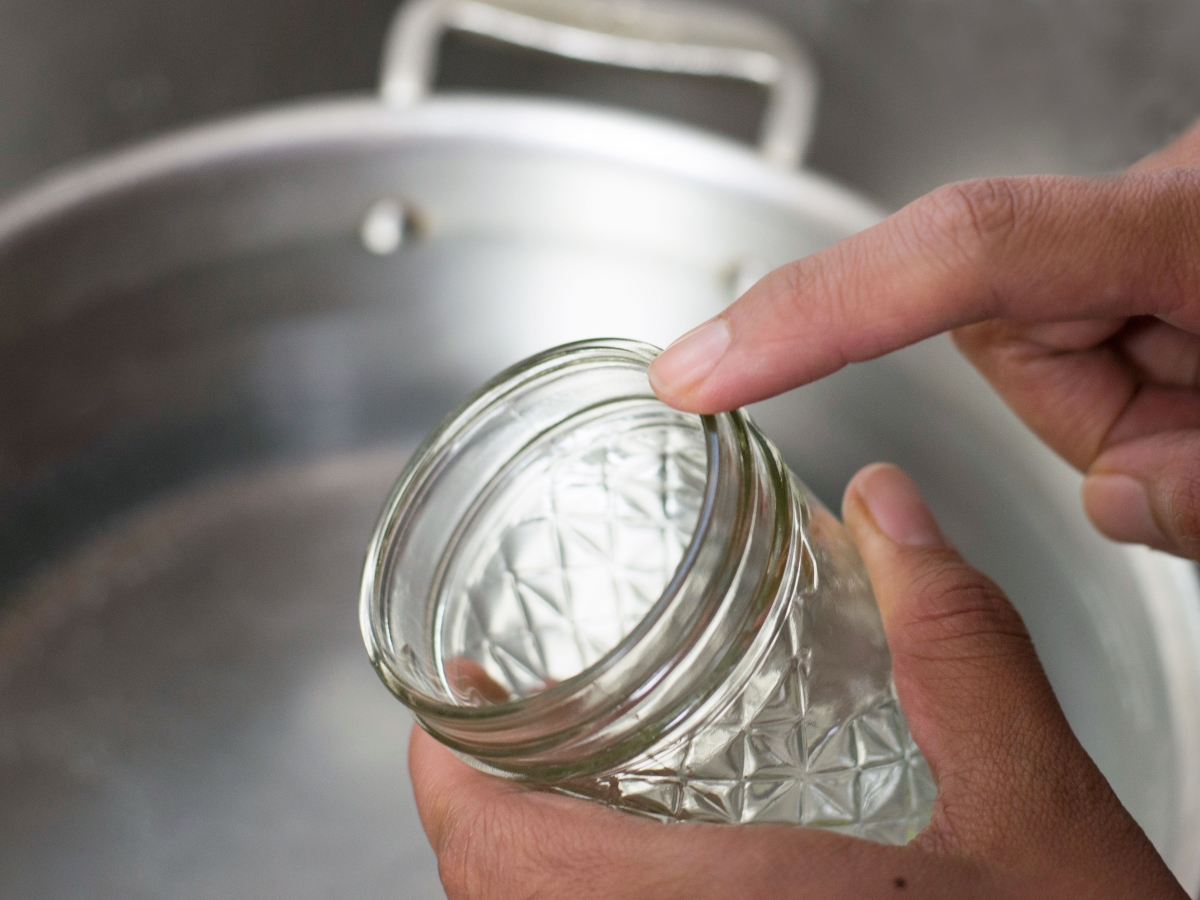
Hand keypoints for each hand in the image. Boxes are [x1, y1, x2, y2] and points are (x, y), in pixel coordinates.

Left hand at [410, 465, 1186, 898]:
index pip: (498, 853)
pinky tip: (640, 860)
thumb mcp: (1034, 808)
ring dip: (521, 859)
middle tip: (506, 721)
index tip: (457, 689)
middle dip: (483, 805)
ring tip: (557, 780)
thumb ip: (955, 645)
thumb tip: (891, 510)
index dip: (449, 768)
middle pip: (490, 896)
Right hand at [649, 120, 1199, 558]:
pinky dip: (1124, 394)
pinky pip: (1072, 339)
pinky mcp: (1132, 243)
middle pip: (998, 322)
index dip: (813, 310)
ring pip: (1035, 348)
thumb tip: (1119, 492)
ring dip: (1117, 411)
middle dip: (1081, 408)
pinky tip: (1198, 387)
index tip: (697, 372)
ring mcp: (1137, 221)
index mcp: (1197, 227)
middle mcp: (1148, 206)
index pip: (961, 255)